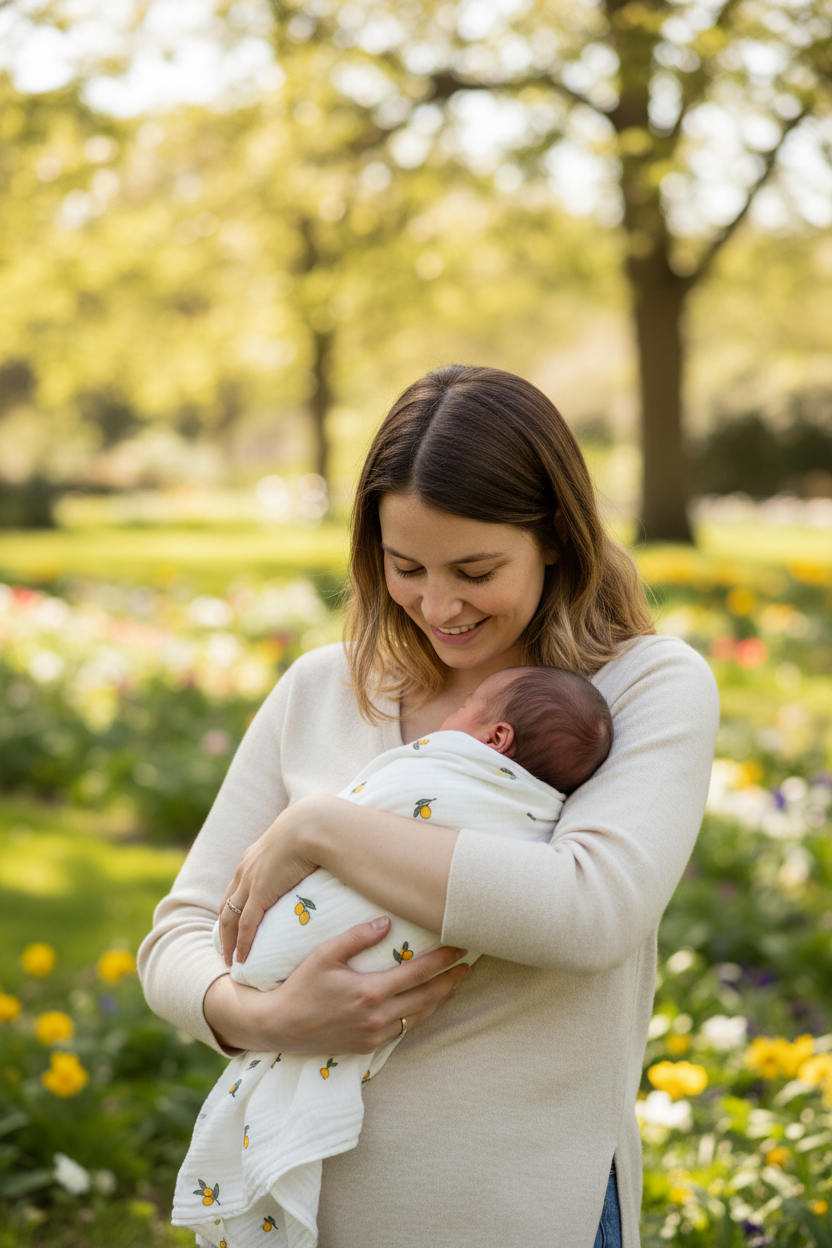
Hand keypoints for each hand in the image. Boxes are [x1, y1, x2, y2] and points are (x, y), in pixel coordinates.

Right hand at [204, 916, 471, 1054]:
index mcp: (370, 992)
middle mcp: (377, 1017)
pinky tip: (426, 1004)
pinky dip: (419, 1015)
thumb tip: (387, 921)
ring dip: (439, 999)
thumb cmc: (300, 985)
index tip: (461, 947)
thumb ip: (356, 937)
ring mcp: (374, 1035)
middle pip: (428, 997)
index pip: (418, 973)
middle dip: (451, 981)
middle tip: (469, 965)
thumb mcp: (324, 954)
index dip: (443, 959)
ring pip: (419, 1016)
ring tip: (454, 982)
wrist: (279, 1026)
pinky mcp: (368, 1047)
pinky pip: (403, 1030)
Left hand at [218, 795, 325, 964]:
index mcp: (252, 858)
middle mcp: (245, 870)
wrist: (310, 825)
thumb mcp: (298, 845)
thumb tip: (314, 864)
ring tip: (231, 960)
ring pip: (229, 919)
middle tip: (226, 948)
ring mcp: (250, 882)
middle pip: (226, 906)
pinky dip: (242, 943)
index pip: (235, 889)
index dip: (232, 908)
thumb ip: (299, 857)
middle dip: (223, 929)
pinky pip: (246, 925)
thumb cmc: (312, 831)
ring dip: (228, 941)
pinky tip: (242, 958)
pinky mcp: (260, 893)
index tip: (232, 925)